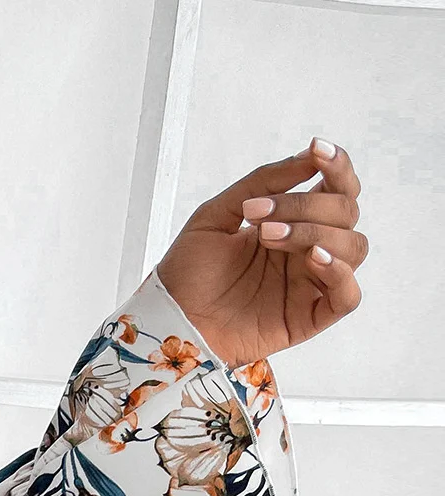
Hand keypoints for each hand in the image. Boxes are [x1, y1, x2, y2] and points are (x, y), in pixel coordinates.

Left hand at [155, 136, 365, 368]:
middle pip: (345, 213)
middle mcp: (307, 251)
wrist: (168, 320)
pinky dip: (339, 272)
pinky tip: (312, 258)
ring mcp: (310, 284)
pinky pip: (349, 296)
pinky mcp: (308, 318)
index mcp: (292, 223)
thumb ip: (263, 182)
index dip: (337, 167)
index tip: (318, 150)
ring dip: (317, 232)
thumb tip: (310, 155)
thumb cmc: (187, 271)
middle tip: (261, 219)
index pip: (336, 189)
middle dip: (308, 206)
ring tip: (269, 237)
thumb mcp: (217, 213)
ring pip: (353, 247)